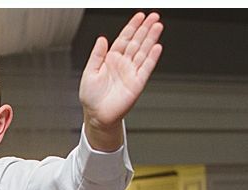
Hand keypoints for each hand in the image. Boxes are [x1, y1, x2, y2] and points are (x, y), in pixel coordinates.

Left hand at [79, 12, 162, 150]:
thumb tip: (102, 39)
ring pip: (143, 52)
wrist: (97, 116)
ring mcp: (131, 73)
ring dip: (151, 39)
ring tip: (158, 26)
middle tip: (154, 16)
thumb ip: (96, 55)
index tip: (139, 16)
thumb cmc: (91, 97)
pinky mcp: (137, 83)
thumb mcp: (89, 72)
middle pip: (136, 42)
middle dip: (145, 29)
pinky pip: (146, 68)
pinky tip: (157, 47)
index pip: (124, 38)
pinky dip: (152, 58)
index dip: (132, 27)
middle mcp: (123, 64)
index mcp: (111, 59)